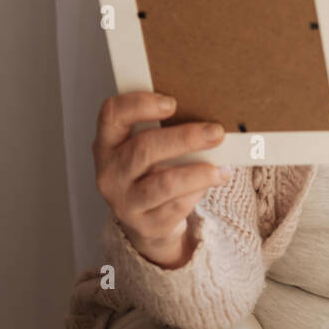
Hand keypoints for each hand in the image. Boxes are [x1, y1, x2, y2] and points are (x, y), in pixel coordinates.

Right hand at [93, 91, 230, 267]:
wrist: (149, 221)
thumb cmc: (153, 172)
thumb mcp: (150, 149)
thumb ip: (166, 132)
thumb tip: (207, 122)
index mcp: (107, 143)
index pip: (113, 115)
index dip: (140, 105)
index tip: (172, 103)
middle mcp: (109, 173)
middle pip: (144, 149)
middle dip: (185, 138)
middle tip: (215, 132)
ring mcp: (125, 202)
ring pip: (165, 183)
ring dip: (199, 173)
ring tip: (221, 167)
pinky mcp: (146, 225)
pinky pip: (177, 206)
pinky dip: (199, 192)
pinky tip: (214, 181)